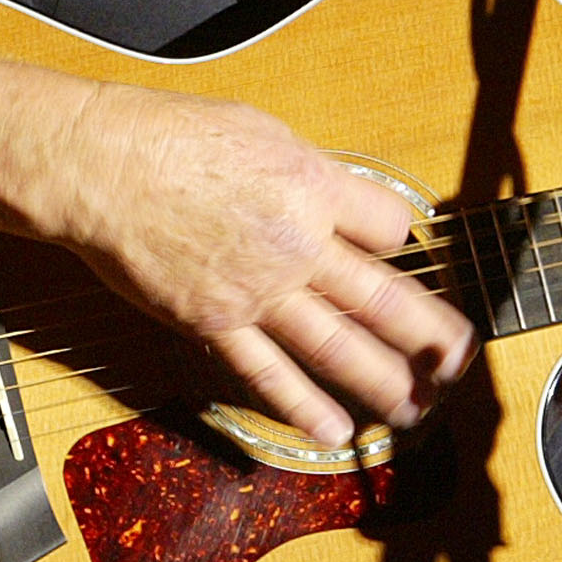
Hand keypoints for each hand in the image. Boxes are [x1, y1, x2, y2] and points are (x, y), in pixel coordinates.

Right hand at [55, 78, 477, 447]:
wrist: (101, 166)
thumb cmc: (171, 135)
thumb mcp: (260, 131)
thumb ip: (306, 172)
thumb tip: (333, 194)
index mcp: (313, 186)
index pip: (389, 225)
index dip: (399, 238)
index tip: (394, 248)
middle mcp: (298, 244)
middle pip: (383, 297)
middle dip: (429, 334)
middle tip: (460, 359)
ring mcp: (258, 290)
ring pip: (337, 345)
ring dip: (384, 381)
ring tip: (418, 407)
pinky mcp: (216, 322)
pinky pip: (269, 373)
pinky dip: (305, 406)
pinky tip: (336, 431)